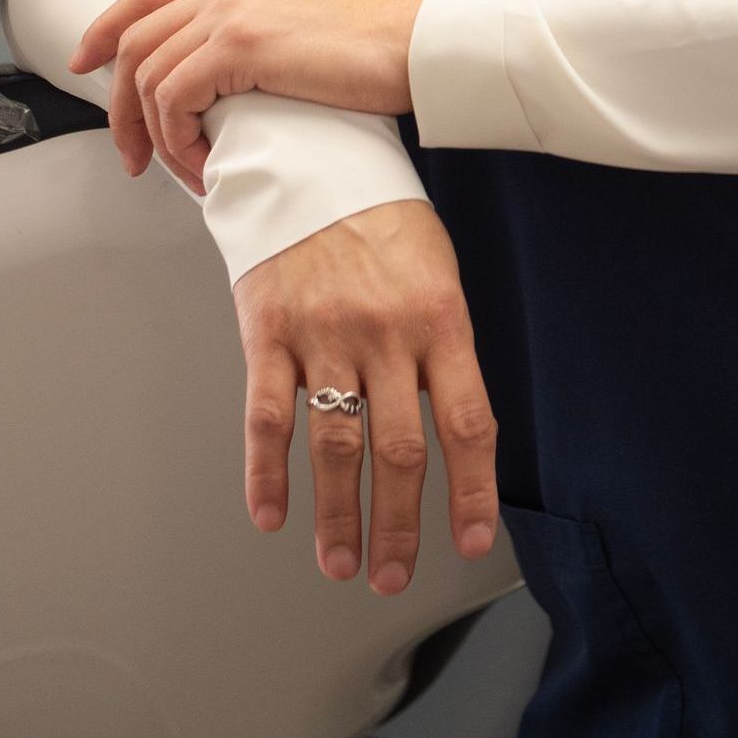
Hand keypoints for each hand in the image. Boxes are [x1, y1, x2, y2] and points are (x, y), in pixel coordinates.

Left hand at [65, 0, 427, 195]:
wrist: (423, 40)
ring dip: (151, 133)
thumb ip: (269, 37)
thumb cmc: (386, 46)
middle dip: (116, 103)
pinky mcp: (241, 43)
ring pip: (146, 72)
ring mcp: (232, 9)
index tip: (84, 60)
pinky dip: (177, 140)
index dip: (106, 24)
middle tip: (129, 154)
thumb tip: (239, 86)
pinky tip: (203, 165)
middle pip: (134, 35)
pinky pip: (173, 97)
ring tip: (179, 172)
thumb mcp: (312, 25)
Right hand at [233, 198, 499, 590]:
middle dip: (399, 527)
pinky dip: (266, 474)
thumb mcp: (434, 272)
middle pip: (399, 451)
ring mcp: (325, 334)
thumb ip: (440, 348)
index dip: (471, 490)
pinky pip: (268, 417)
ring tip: (341, 563)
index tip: (470, 541)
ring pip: (335, 446)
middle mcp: (386, 333)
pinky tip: (271, 515)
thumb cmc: (382, 221)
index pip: (466, 421)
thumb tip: (449, 429)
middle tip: (392, 577)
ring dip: (338, 517)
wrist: (312, 160)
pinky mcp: (269, 332)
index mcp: (440, 318)